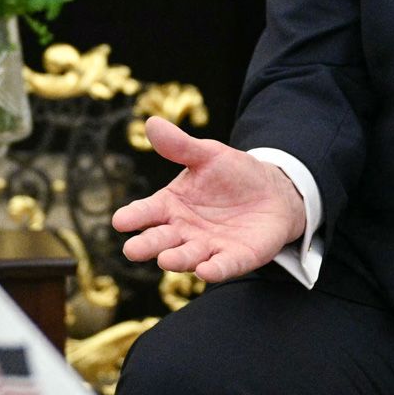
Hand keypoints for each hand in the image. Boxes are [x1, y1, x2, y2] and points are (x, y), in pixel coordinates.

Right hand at [111, 117, 306, 283]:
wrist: (273, 193)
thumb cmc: (232, 174)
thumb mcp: (208, 154)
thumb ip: (180, 145)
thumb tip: (151, 123)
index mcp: (171, 205)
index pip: (147, 211)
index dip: (133, 216)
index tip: (120, 221)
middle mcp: (184, 230)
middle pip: (161, 240)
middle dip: (147, 245)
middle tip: (131, 250)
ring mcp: (209, 247)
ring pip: (188, 256)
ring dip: (177, 260)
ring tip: (165, 260)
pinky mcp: (235, 258)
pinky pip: (223, 266)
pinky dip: (214, 270)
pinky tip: (205, 271)